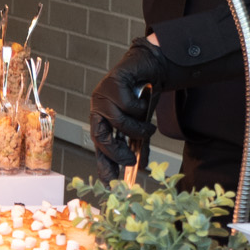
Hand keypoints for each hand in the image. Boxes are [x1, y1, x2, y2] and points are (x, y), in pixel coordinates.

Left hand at [89, 37, 170, 170]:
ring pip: (118, 121)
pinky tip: (145, 101)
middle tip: (131, 161)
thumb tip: (140, 167)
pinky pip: (128, 105)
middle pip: (100, 136)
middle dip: (116, 152)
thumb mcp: (141, 123)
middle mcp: (98, 107)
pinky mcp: (112, 82)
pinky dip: (141, 107)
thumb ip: (137, 143)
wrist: (152, 66)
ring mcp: (103, 94)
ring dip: (137, 128)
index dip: (103, 163)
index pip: (98, 144)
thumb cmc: (144, 95)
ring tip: (149, 128)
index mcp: (101, 118)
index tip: (109, 183)